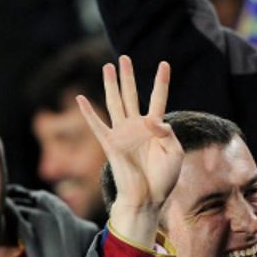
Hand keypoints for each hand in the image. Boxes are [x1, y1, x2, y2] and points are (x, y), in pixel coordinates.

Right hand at [78, 56, 182, 245]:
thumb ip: (167, 133)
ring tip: (108, 66)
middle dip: (128, 76)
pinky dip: (88, 113)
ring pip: (115, 103)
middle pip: (131, 95)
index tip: (164, 64)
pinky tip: (81, 98)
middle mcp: (137, 127)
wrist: (148, 198)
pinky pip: (97, 125)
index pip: (158, 98)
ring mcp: (122, 134)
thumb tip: (151, 119)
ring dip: (111, 85)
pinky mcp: (110, 144)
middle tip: (124, 58)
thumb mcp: (175, 153)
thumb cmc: (164, 178)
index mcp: (155, 128)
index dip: (161, 81)